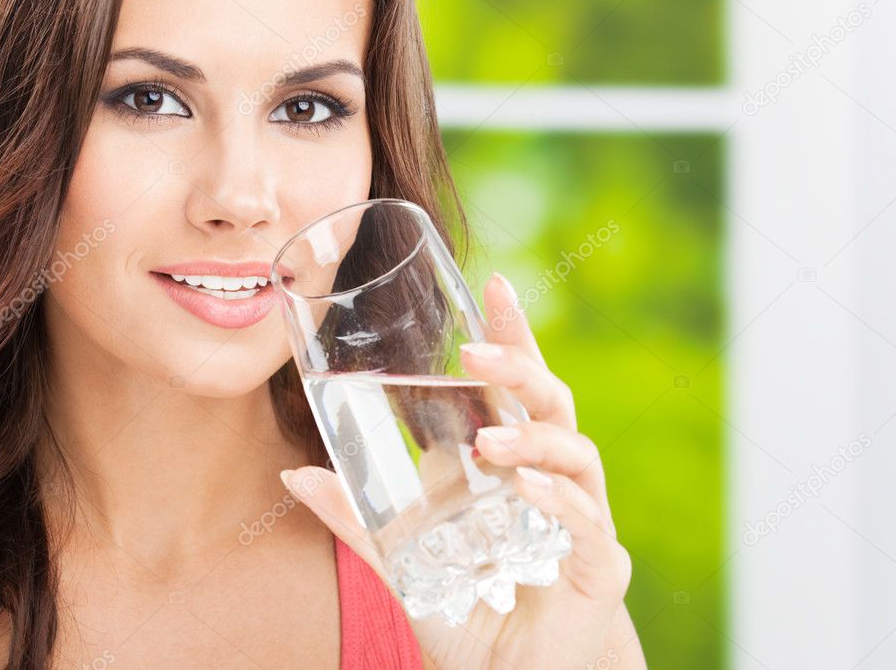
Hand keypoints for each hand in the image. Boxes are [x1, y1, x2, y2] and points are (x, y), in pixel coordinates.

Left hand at [280, 272, 646, 669]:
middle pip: (552, 405)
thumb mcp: (405, 561)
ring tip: (489, 443)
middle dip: (521, 370)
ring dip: (533, 440)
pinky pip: (588, 520)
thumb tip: (295, 474)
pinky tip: (523, 488)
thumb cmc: (469, 612)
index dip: (514, 336)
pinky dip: (557, 499)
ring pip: (576, 454)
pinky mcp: (600, 565)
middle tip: (476, 353)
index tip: (494, 282)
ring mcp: (581, 519)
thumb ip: (358, 519)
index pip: (518, 390)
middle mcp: (552, 480)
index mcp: (513, 467)